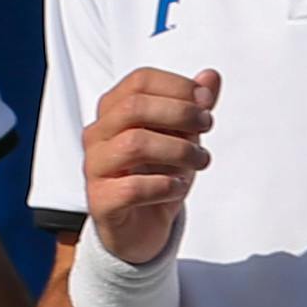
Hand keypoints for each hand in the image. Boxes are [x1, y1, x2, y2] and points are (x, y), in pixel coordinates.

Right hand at [81, 66, 221, 261]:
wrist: (140, 229)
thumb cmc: (156, 176)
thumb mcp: (182, 138)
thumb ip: (193, 107)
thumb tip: (211, 77)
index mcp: (113, 111)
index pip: (140, 81)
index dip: (177, 86)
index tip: (206, 102)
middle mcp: (98, 135)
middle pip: (134, 107)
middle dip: (180, 113)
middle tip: (207, 126)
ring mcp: (95, 168)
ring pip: (134, 145)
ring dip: (178, 150)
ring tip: (201, 160)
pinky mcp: (100, 202)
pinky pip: (132, 188)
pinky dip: (164, 186)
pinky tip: (178, 188)